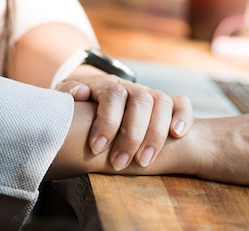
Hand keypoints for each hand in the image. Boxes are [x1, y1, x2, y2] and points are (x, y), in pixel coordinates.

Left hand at [55, 69, 193, 170]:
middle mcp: (132, 88)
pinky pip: (182, 103)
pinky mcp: (164, 105)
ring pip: (162, 102)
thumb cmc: (79, 104)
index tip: (96, 147)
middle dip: (133, 135)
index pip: (113, 95)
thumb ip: (68, 94)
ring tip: (145, 161)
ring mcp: (150, 95)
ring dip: (156, 133)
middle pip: (141, 100)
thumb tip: (79, 94)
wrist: (94, 93)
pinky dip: (183, 116)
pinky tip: (178, 134)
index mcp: (107, 85)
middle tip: (121, 164)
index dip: (107, 121)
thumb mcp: (65, 98)